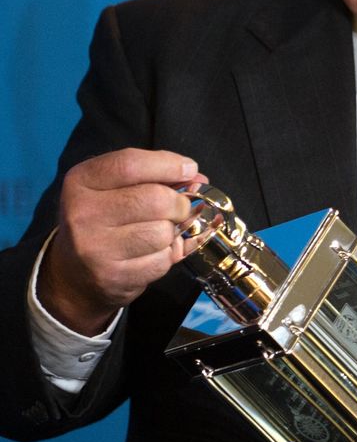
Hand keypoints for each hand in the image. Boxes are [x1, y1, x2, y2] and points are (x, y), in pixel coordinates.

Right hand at [40, 148, 207, 334]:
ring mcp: (96, 248)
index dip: (169, 165)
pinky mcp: (113, 277)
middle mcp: (83, 213)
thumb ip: (153, 176)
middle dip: (179, 203)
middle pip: (155, 199)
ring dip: (172, 232)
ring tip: (159, 232)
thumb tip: (198, 179)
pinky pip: (162, 261)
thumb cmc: (102, 220)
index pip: (130, 164)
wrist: (74, 275)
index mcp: (82, 181)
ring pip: (162, 232)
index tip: (190, 169)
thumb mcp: (114, 188)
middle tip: (180, 208)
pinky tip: (151, 253)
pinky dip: (166, 256)